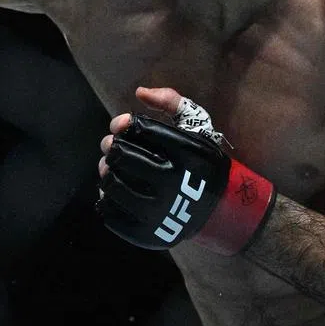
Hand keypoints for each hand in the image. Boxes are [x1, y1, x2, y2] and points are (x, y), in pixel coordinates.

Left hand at [96, 87, 274, 254]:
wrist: (219, 209)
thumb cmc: (200, 162)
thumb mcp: (197, 127)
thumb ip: (172, 101)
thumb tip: (139, 92)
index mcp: (186, 154)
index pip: (139, 130)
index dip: (125, 124)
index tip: (124, 125)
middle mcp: (171, 183)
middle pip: (120, 156)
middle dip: (112, 147)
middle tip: (113, 147)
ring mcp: (157, 212)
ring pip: (111, 184)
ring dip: (106, 171)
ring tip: (111, 167)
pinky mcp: (146, 234)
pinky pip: (109, 212)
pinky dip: (105, 197)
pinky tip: (114, 190)